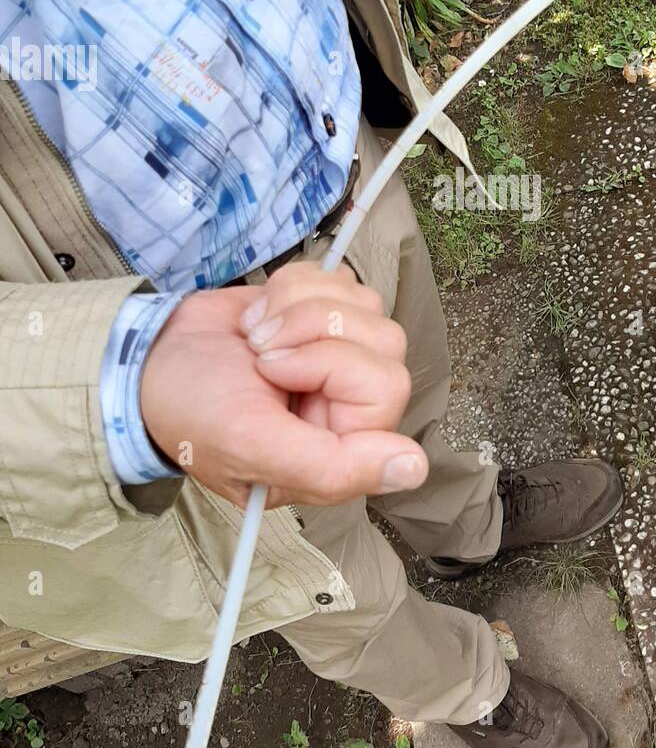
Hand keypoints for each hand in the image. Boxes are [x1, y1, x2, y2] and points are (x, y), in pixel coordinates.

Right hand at [140, 264, 425, 509]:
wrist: (149, 359)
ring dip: (298, 307)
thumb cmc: (190, 411)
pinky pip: (340, 280)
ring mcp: (342, 352)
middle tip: (259, 352)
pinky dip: (292, 287)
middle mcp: (350, 402)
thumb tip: (413, 468)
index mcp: (342, 447)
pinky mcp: (326, 313)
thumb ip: (333, 466)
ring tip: (255, 338)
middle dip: (311, 329)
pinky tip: (260, 317)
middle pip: (384, 340)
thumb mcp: (252, 446)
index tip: (273, 371)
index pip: (385, 387)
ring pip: (365, 303)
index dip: (330, 365)